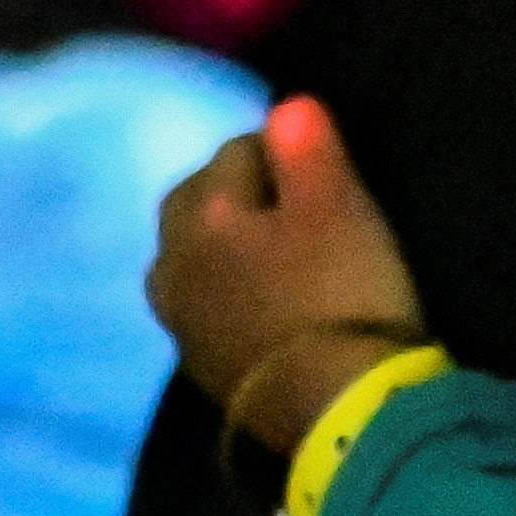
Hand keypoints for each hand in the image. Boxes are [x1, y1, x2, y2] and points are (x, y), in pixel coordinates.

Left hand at [149, 96, 430, 458]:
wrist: (335, 410)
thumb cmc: (342, 294)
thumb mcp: (341, 206)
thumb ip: (308, 146)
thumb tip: (286, 105)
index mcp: (204, 212)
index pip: (238, 149)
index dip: (287, 152)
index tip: (326, 172)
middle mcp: (173, 259)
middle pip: (194, 200)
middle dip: (234, 192)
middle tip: (294, 205)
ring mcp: (178, 316)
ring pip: (186, 254)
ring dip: (218, 243)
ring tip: (270, 251)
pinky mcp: (196, 361)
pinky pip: (199, 302)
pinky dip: (222, 290)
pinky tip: (258, 301)